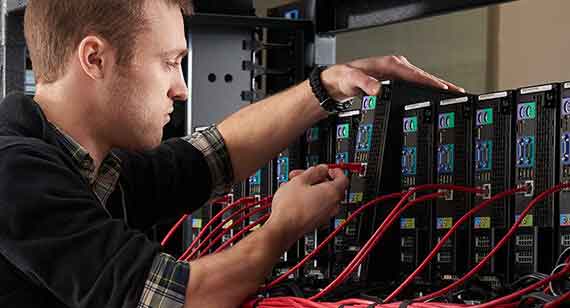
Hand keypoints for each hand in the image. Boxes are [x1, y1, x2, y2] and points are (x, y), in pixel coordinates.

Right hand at [263, 165, 347, 246]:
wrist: (282, 228)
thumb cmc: (290, 207)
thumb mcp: (300, 180)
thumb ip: (314, 171)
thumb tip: (322, 169)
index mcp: (332, 193)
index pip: (343, 178)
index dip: (335, 171)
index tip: (327, 168)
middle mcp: (333, 206)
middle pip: (331, 187)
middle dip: (316, 179)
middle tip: (303, 175)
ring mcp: (325, 216)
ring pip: (322, 197)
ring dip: (310, 189)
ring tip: (293, 185)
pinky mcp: (316, 222)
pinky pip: (317, 207)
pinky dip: (309, 199)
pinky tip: (294, 196)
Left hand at [321, 55, 464, 101]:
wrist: (337, 81)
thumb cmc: (345, 78)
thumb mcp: (353, 81)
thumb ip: (365, 84)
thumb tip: (378, 89)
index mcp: (390, 65)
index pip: (416, 74)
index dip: (432, 83)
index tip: (445, 90)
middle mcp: (395, 66)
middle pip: (423, 76)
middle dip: (441, 85)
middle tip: (458, 93)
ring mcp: (396, 72)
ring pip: (421, 79)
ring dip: (436, 87)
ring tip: (452, 95)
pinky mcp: (395, 79)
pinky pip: (415, 83)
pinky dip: (426, 88)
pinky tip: (434, 95)